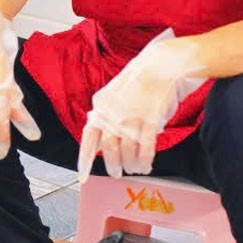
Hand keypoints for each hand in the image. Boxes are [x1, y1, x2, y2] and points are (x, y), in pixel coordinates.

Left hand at [78, 31, 204, 181]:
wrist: (160, 66)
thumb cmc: (138, 83)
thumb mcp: (112, 96)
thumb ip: (105, 115)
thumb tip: (100, 137)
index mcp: (101, 108)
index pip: (89, 138)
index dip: (85, 159)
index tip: (82, 176)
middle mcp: (113, 115)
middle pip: (108, 148)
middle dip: (112, 165)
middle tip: (116, 173)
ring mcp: (131, 118)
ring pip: (127, 151)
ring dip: (131, 165)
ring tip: (135, 169)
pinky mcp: (150, 121)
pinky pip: (145, 148)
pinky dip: (145, 160)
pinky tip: (146, 165)